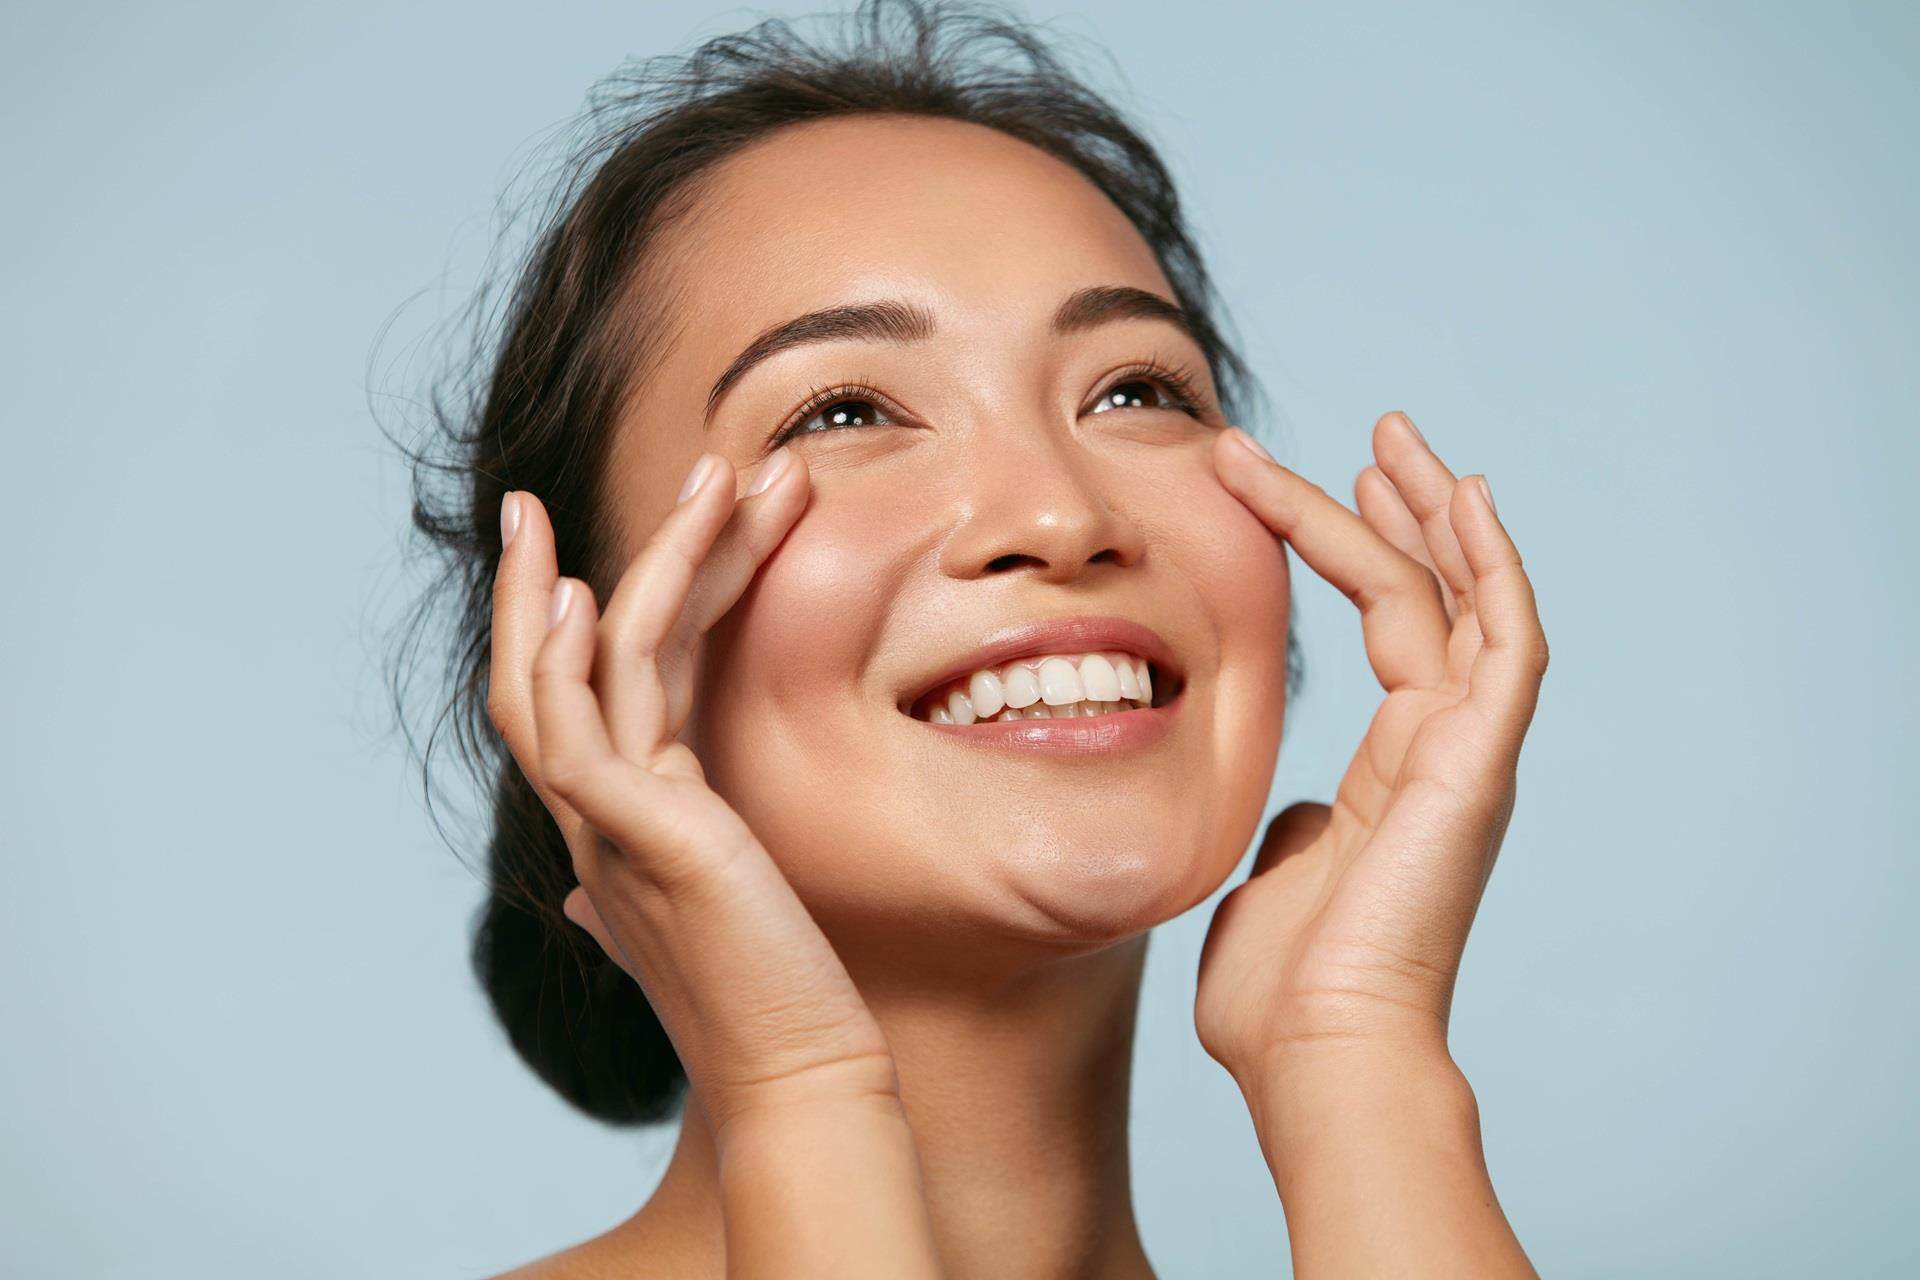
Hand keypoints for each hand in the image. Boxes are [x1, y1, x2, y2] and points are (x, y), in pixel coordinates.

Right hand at [488, 448, 897, 1136]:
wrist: (804, 1077)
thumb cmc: (771, 998)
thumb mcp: (710, 912)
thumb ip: (660, 871)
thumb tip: (594, 892)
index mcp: (619, 821)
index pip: (581, 692)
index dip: (577, 612)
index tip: (585, 543)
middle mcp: (597, 819)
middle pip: (556, 666)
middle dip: (554, 571)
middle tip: (559, 488)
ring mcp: (608, 829)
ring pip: (584, 670)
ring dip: (645, 562)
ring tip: (706, 473)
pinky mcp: (641, 843)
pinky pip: (580, 735)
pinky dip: (573, 661)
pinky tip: (592, 595)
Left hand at [1194, 412, 1549, 1084]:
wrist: (1314, 1053)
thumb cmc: (1282, 991)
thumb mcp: (1274, 876)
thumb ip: (1294, 827)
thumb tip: (1296, 810)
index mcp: (1395, 769)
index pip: (1389, 624)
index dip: (1351, 547)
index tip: (1298, 483)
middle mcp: (1442, 749)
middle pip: (1437, 595)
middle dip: (1404, 508)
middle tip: (1376, 434)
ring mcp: (1467, 753)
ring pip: (1467, 600)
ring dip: (1434, 512)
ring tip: (1395, 436)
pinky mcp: (1479, 763)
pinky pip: (1504, 640)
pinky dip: (1492, 566)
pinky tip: (1462, 496)